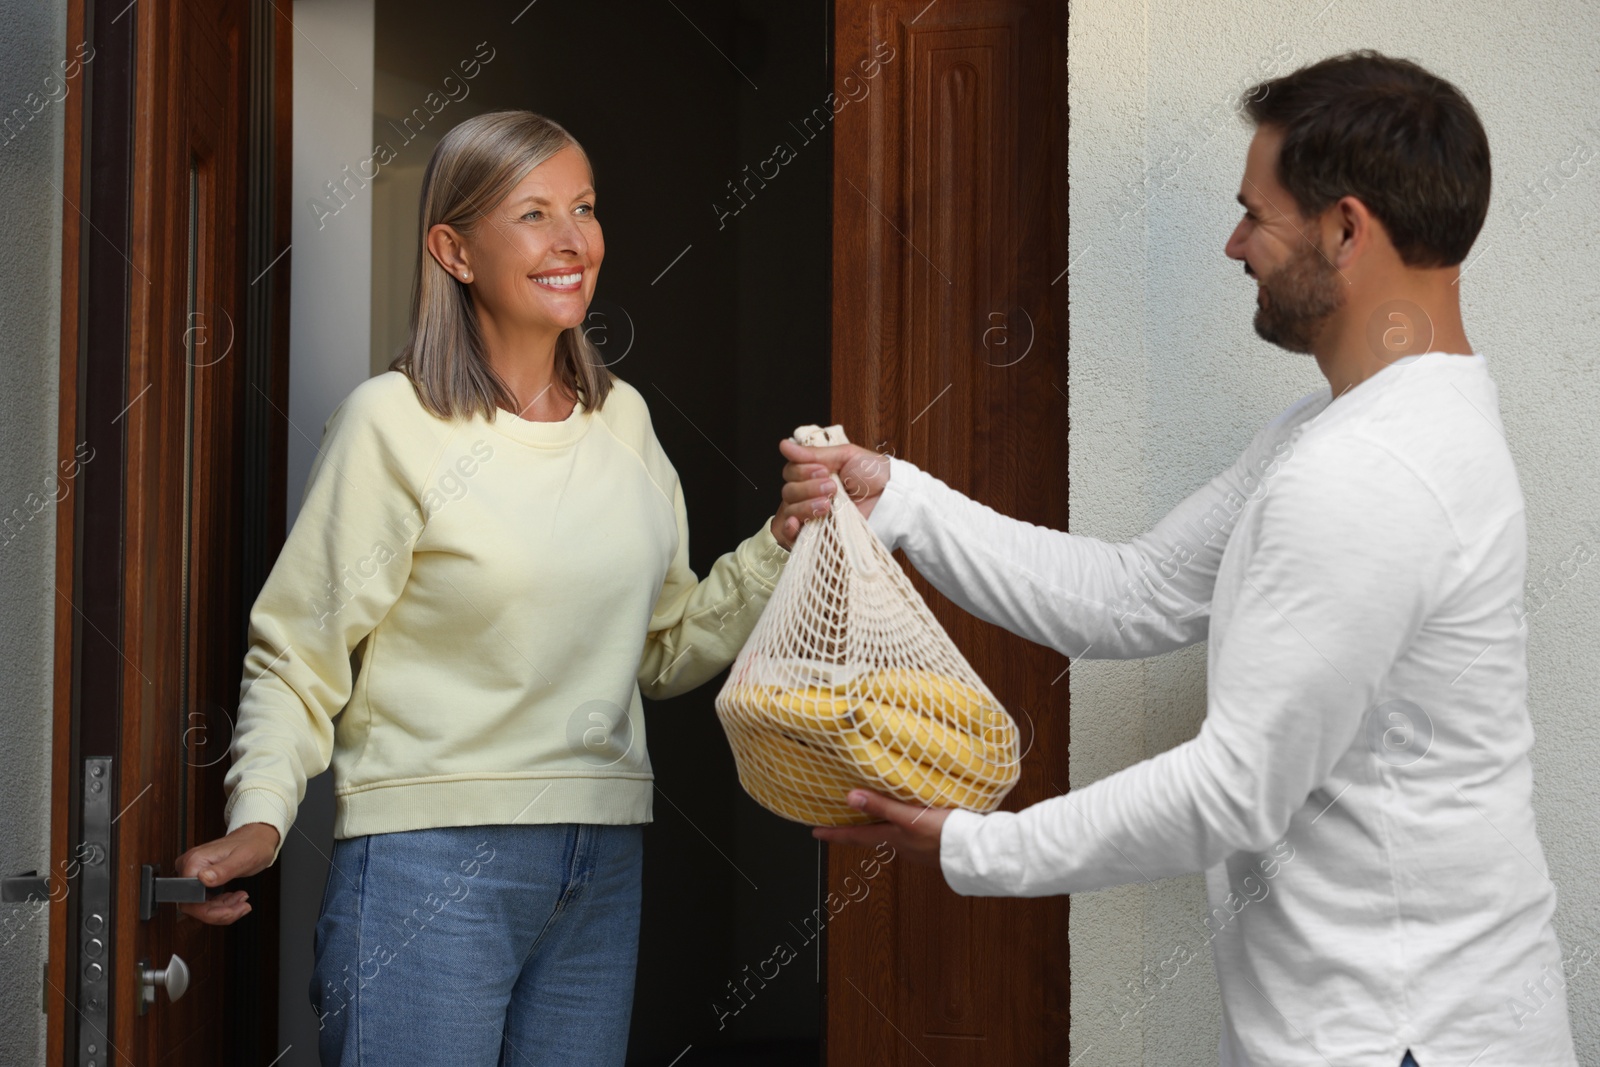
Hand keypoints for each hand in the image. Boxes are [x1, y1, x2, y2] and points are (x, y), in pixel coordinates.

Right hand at [174, 822, 280, 924]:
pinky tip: (234, 899)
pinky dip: (221, 905)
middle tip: (241, 907)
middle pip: (193, 906)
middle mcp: (189, 867)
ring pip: (199, 906)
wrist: (257, 838)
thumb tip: (203, 878)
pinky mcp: (200, 878)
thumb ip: (223, 870)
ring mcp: (194, 873)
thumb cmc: (253, 845)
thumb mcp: (242, 858)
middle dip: (219, 912)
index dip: (209, 912)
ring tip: (241, 901)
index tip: (230, 910)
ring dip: (222, 909)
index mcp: (195, 862)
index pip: (190, 900)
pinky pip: (205, 901)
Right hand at [776, 438, 891, 543]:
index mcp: (815, 474)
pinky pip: (791, 534)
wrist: (891, 499)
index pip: (790, 472)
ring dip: (806, 505)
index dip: (802, 471)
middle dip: (808, 488)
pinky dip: (789, 527)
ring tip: (829, 504)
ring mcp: (812, 515)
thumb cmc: (874, 475)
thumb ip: (814, 454)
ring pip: (790, 509)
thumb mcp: (845, 456)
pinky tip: (797, 523)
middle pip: (788, 491)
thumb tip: (784, 445)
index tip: (823, 471)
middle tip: (832, 488)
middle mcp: (809, 493)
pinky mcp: (817, 535)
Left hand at [811, 789, 950, 868]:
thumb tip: (849, 797)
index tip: (814, 833)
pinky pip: (910, 833)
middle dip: (854, 830)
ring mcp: (917, 847)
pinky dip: (901, 824)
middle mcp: (901, 845)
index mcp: (892, 838)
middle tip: (839, 823)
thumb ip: (881, 806)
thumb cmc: (943, 834)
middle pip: (871, 836)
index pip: (855, 836)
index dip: (834, 834)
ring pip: (891, 835)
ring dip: (879, 826)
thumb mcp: (909, 817)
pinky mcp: (933, 844)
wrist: (977, 853)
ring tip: (872, 815)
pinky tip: (911, 816)